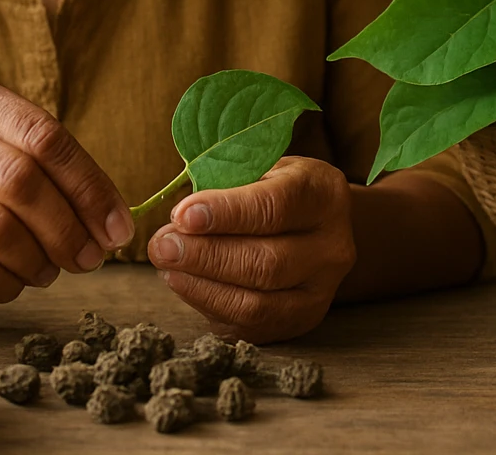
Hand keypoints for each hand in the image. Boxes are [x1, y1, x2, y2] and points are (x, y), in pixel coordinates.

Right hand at [0, 74, 132, 301]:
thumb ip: (51, 169)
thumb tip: (112, 224)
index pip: (45, 138)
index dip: (91, 186)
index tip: (117, 226)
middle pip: (22, 182)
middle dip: (69, 227)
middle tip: (90, 256)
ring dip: (41, 259)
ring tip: (51, 268)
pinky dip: (11, 283)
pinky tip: (17, 280)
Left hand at [148, 156, 356, 342]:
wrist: (319, 226)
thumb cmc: (278, 189)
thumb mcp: (262, 169)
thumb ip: (226, 186)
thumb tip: (179, 220)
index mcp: (325, 195)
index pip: (276, 207)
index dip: (227, 213)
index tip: (182, 215)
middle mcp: (332, 246)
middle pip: (266, 263)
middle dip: (205, 256)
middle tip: (162, 246)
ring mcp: (321, 291)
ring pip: (258, 304)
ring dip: (202, 287)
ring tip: (168, 265)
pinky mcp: (302, 321)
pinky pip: (250, 326)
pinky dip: (210, 306)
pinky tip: (185, 283)